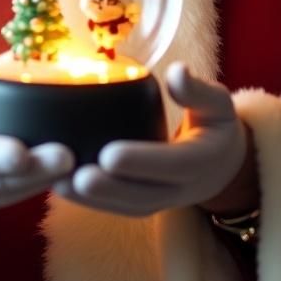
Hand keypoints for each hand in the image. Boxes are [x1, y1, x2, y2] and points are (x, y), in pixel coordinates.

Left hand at [53, 63, 248, 217]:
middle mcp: (183, 188)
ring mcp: (163, 200)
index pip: (173, 164)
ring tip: (58, 184)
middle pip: (144, 195)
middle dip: (109, 190)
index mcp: (202, 160)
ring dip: (92, 201)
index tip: (109, 153)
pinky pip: (118, 208)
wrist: (222, 165)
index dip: (142, 161)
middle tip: (77, 177)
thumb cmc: (213, 124)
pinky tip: (59, 185)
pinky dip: (90, 202)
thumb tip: (177, 72)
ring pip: (127, 207)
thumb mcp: (217, 104)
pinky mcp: (145, 204)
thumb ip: (197, 90)